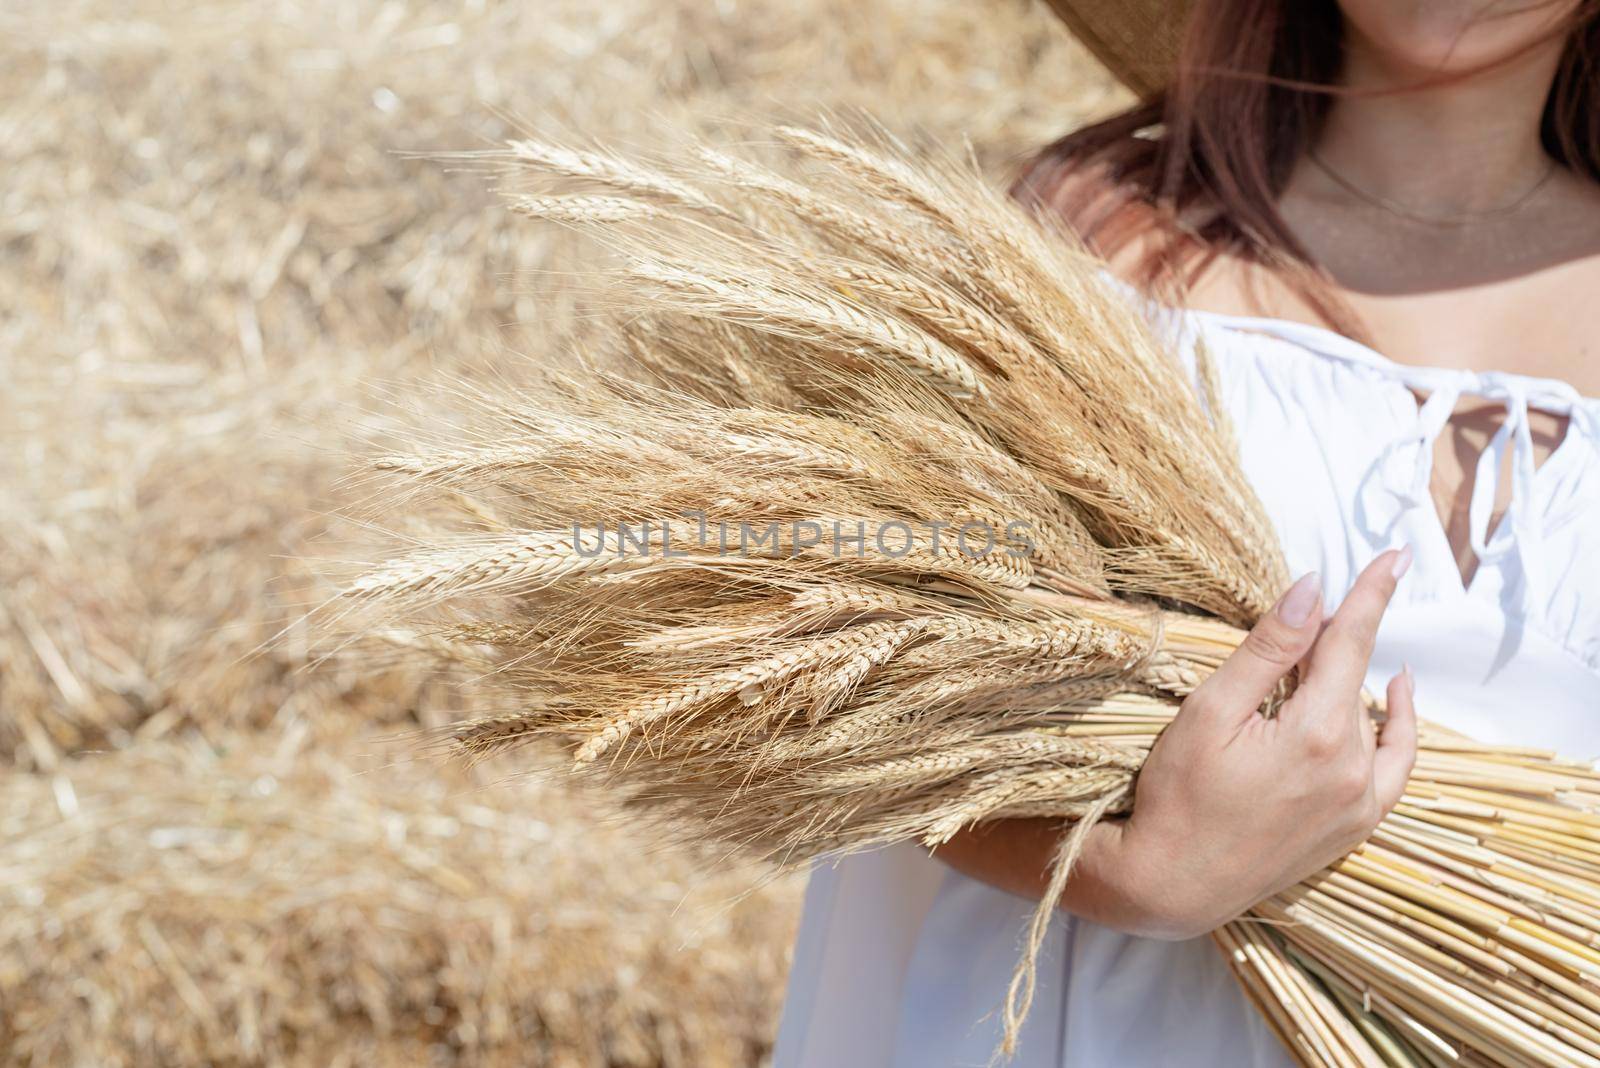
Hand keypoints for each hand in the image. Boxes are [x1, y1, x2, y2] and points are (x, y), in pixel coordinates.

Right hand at [1105, 548, 1417, 938]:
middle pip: (1359, 677)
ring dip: (1361, 681)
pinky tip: (1393, 703)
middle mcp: (1354, 769)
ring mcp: (1360, 803)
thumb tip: (1314, 589)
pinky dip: (1399, 730)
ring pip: (1375, 720)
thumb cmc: (1178, 793)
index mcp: (1319, 733)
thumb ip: (1270, 649)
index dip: (1371, 593)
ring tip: (1346, 649)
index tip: (1395, 553)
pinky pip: (1395, 767)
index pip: (1352, 642)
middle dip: (1345, 635)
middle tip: (1331, 602)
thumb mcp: (1212, 710)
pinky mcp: (1355, 827)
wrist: (1174, 881)